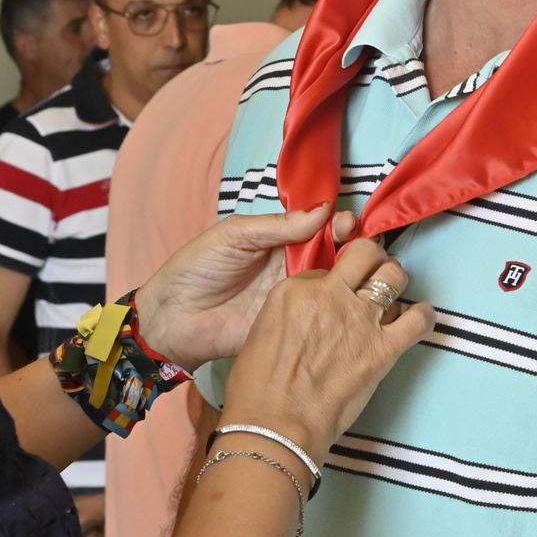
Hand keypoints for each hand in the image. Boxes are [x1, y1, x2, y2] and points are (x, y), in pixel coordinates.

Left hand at [134, 205, 346, 372]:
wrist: (173, 317)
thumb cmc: (197, 268)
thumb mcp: (233, 236)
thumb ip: (277, 226)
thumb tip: (323, 211)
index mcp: (280, 240)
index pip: (321, 227)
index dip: (338, 224)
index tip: (347, 224)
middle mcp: (294, 266)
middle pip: (336, 255)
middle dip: (353, 248)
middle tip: (361, 248)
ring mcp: (296, 297)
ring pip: (335, 285)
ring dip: (353, 278)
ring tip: (363, 273)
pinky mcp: (294, 326)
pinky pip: (321, 317)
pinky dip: (340, 310)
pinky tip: (353, 303)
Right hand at [218, 237, 434, 459]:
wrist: (277, 424)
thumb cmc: (259, 388)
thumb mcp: (262, 332)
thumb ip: (292, 314)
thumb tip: (313, 317)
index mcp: (295, 290)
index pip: (324, 268)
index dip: (333, 279)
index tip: (336, 292)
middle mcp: (330, 295)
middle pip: (365, 255)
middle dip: (372, 260)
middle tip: (372, 275)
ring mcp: (360, 319)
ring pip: (394, 276)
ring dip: (396, 281)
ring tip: (394, 293)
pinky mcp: (384, 348)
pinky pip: (418, 320)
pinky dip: (424, 317)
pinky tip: (421, 319)